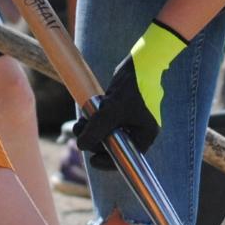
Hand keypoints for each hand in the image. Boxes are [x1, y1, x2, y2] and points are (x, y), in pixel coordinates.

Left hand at [67, 21, 187, 169]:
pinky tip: (87, 114)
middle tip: (80, 133)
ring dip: (91, 130)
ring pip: (107, 133)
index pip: (126, 157)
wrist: (140, 62)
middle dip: (95, 141)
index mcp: (145, 135)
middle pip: (114, 146)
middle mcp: (139, 130)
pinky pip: (106, 121)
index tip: (92, 160)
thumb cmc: (133, 86)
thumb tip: (81, 145)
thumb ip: (97, 129)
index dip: (108, 162)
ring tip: (80, 123)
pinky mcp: (121, 109)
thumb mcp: (112, 110)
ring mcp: (130, 120)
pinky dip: (95, 120)